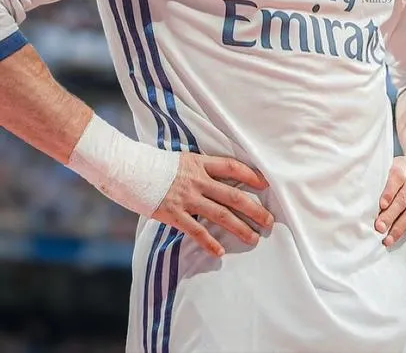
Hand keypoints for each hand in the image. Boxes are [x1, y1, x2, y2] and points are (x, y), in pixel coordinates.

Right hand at [153, 151, 273, 256]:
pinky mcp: (174, 214)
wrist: (129, 168)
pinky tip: (220, 251)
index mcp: (199, 163)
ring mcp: (186, 198)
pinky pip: (196, 230)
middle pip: (232, 195)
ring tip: (253, 238)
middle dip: (254, 209)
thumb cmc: (153, 164)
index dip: (250, 175)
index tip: (265, 183)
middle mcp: (197, 180)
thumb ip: (197, 169)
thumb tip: (213, 178)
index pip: (231, 167)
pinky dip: (209, 242)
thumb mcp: (180, 160)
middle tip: (269, 220)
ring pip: (220, 214)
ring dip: (239, 227)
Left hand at [375, 155, 405, 246]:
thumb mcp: (392, 176)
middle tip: (380, 228)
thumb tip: (373, 214)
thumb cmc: (402, 180)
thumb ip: (385, 189)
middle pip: (403, 196)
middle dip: (390, 215)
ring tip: (390, 238)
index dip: (389, 191)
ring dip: (401, 226)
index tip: (381, 206)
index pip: (396, 176)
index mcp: (403, 164)